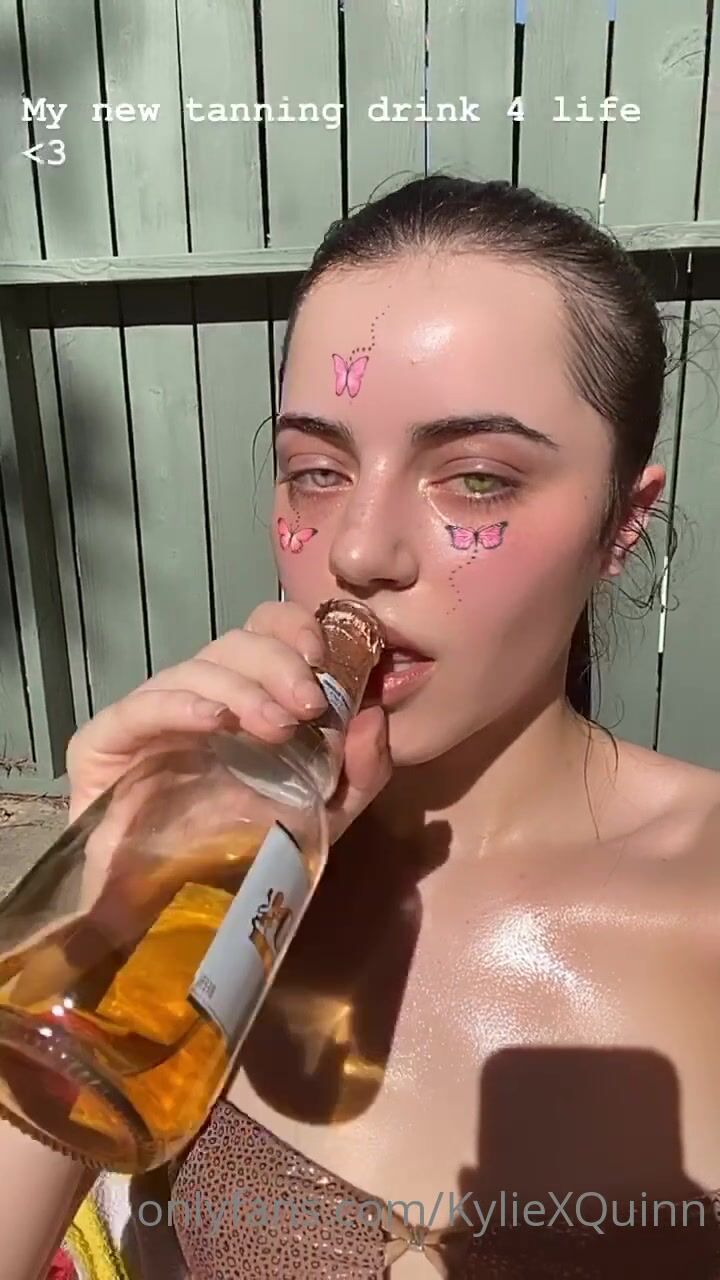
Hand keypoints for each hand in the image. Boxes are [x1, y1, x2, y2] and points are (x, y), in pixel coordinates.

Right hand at [66, 601, 390, 845]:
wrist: (178, 922)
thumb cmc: (249, 861)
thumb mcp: (327, 816)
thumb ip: (359, 770)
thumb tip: (373, 715)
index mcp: (245, 700)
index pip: (263, 634)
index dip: (293, 629)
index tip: (324, 658)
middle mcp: (197, 699)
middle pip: (232, 645)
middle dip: (277, 664)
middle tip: (310, 704)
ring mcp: (149, 721)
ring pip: (193, 670)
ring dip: (243, 690)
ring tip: (279, 728)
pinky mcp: (102, 748)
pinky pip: (137, 711)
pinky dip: (180, 705)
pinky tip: (216, 721)